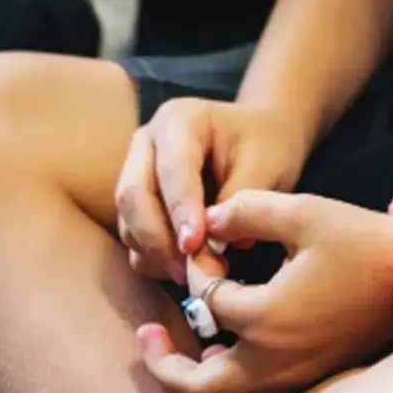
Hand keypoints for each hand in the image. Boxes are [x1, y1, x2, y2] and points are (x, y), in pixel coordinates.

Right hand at [115, 98, 307, 285]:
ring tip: (194, 272)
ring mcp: (136, 169)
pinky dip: (152, 258)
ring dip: (155, 253)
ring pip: (128, 219)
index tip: (193, 245)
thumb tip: (213, 246)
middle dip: (157, 238)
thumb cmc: (263, 145)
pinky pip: (132, 235)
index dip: (180, 209)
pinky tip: (184, 268)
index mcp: (179, 120)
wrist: (258, 137)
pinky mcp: (137, 199)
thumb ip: (237, 203)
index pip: (172, 168)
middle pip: (133, 194)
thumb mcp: (264, 166)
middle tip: (189, 270)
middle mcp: (147, 142)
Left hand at [139, 192, 392, 392]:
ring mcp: (294, 376)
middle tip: (143, 338)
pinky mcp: (308, 378)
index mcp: (268, 317)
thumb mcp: (302, 211)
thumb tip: (208, 220)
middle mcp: (276, 358)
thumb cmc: (361, 240)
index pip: (207, 302)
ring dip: (192, 383)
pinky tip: (219, 352)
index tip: (200, 246)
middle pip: (203, 386)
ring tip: (170, 353)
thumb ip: (246, 210)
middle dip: (166, 367)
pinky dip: (225, 385)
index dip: (197, 272)